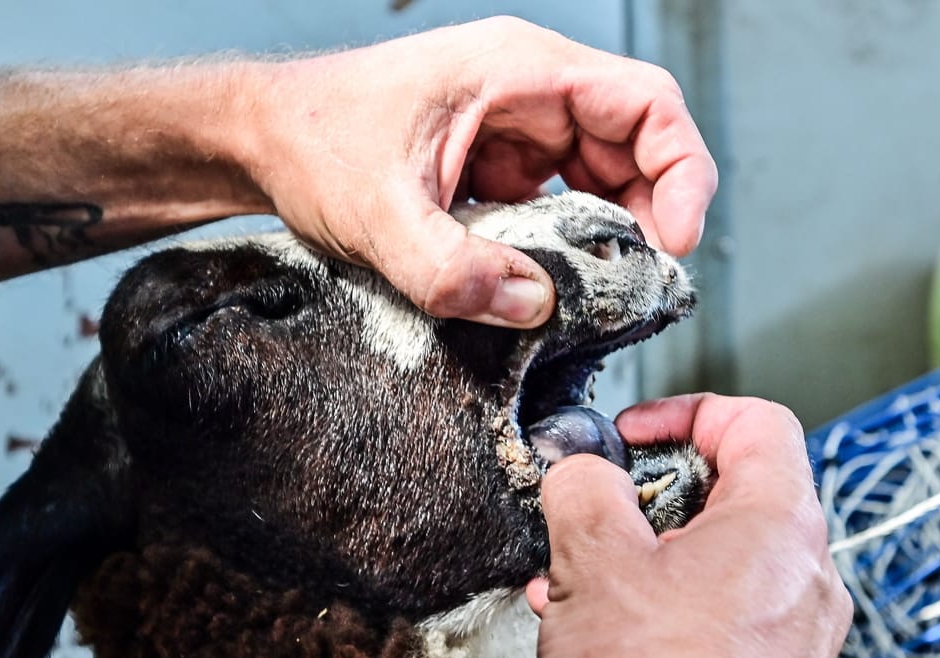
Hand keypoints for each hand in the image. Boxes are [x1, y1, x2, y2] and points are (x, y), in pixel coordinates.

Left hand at [238, 16, 716, 327]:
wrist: (258, 139)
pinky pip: (561, 198)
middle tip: (639, 283)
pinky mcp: (499, 162)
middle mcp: (529, 90)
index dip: (682, 169)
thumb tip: (534, 306)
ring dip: (613, 233)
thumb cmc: (311, 143)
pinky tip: (552, 282)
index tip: (677, 238)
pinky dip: (569, 242)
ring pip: (604, 175)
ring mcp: (516, 125)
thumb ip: (450, 269)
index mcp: (518, 70)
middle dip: (652, 214)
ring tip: (600, 290)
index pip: (647, 103)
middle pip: (637, 144)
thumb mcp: (376, 215)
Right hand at [527, 395, 851, 657]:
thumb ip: (585, 489)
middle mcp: (807, 579)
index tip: (633, 432)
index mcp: (781, 524)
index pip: (756, 422)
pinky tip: (605, 635)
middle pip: (736, 495)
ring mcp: (798, 639)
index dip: (685, 412)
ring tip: (585, 582)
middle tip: (603, 513)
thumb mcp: (592, 558)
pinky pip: (723, 621)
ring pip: (721, 565)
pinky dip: (667, 610)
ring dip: (650, 560)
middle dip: (654, 497)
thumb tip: (583, 469)